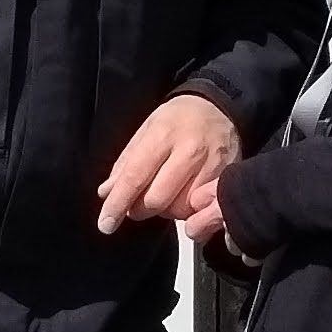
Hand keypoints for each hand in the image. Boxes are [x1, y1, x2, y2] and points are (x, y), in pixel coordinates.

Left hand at [95, 89, 239, 233]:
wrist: (220, 108)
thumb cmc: (178, 119)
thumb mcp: (147, 130)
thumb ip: (126, 163)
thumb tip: (107, 193)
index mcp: (163, 135)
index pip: (135, 177)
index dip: (118, 204)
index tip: (106, 223)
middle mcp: (189, 152)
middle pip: (157, 200)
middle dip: (140, 209)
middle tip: (137, 203)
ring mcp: (211, 167)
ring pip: (179, 209)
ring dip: (165, 210)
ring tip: (164, 194)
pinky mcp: (225, 180)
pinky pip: (200, 210)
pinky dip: (186, 210)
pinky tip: (182, 197)